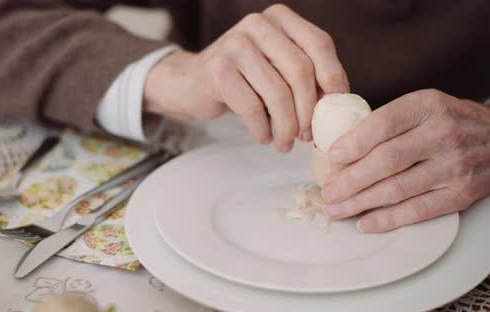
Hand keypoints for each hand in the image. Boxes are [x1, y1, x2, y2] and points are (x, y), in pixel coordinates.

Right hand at [144, 4, 348, 152]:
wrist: (191, 83)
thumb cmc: (242, 79)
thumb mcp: (276, 68)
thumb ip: (306, 76)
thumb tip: (338, 103)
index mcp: (279, 18)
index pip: (319, 44)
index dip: (333, 78)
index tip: (334, 108)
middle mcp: (257, 24)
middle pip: (300, 70)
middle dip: (308, 110)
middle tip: (307, 136)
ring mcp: (235, 44)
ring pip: (277, 92)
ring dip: (286, 126)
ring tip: (285, 143)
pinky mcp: (218, 68)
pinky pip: (251, 106)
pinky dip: (261, 129)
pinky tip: (263, 137)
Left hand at [322, 89, 489, 232]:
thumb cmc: (450, 122)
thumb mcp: (423, 107)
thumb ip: (388, 122)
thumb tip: (340, 146)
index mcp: (427, 106)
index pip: (383, 125)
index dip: (354, 143)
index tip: (332, 157)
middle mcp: (443, 134)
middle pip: (387, 161)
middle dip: (350, 180)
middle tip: (327, 192)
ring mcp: (454, 166)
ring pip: (398, 189)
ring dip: (361, 203)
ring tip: (336, 209)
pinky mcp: (462, 193)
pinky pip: (418, 210)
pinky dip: (388, 220)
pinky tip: (365, 223)